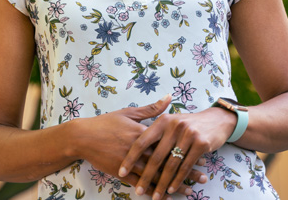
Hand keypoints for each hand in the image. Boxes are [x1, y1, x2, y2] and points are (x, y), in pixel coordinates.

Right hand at [77, 95, 205, 195]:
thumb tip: (169, 97)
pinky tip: (165, 197)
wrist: (83, 137)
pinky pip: (141, 185)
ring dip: (174, 184)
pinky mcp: (122, 173)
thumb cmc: (106, 123)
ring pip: (157, 176)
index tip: (202, 151)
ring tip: (191, 191)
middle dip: (187, 169)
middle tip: (204, 176)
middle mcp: (139, 149)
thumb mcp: (129, 113)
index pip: (169, 142)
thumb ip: (151, 109)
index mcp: (143, 132)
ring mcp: (130, 163)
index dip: (186, 148)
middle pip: (167, 161)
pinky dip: (154, 191)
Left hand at [118, 107, 235, 199]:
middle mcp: (174, 126)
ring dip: (162, 183)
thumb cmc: (188, 123)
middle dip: (146, 176)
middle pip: (156, 156)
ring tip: (155, 196)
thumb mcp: (170, 120)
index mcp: (162, 121)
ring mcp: (188, 135)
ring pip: (171, 165)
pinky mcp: (201, 144)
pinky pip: (186, 167)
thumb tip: (131, 142)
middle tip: (138, 190)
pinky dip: (178, 180)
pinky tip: (171, 190)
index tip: (121, 171)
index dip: (130, 158)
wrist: (216, 120)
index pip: (142, 141)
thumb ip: (154, 129)